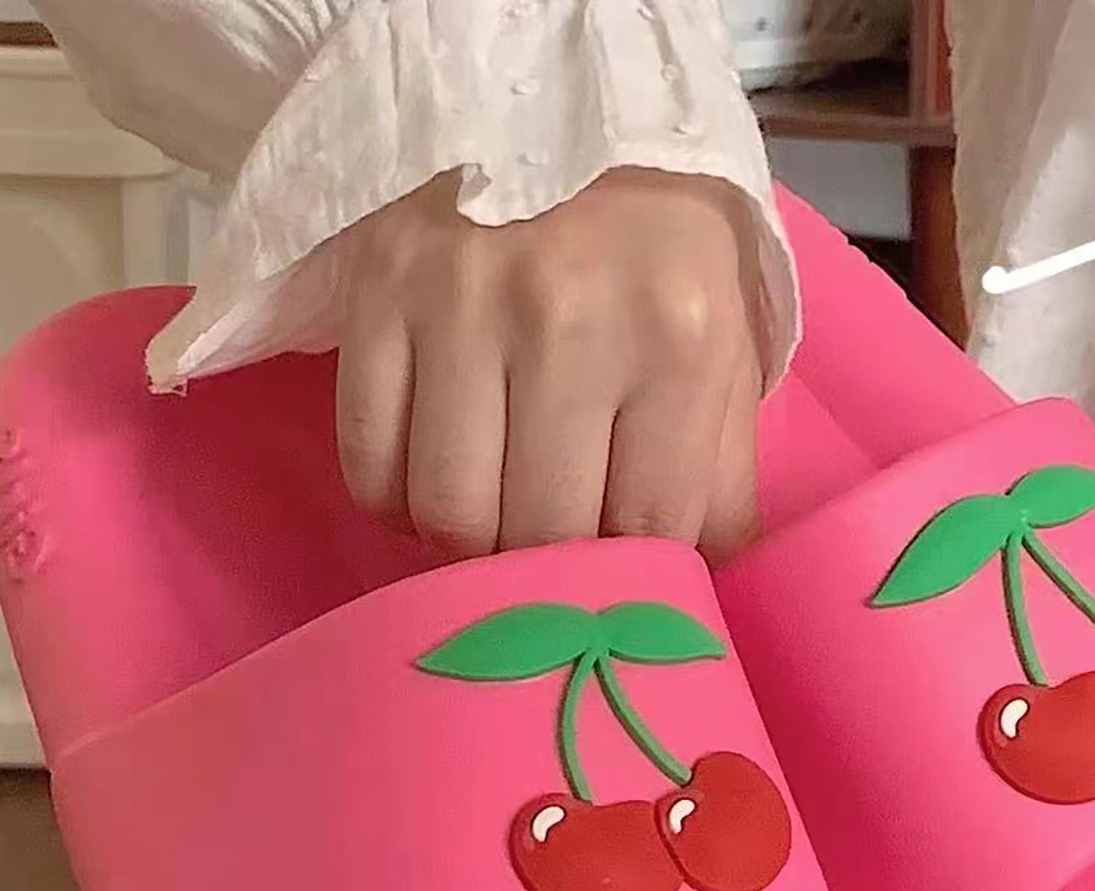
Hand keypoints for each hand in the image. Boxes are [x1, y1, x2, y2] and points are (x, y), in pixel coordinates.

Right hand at [337, 168, 765, 562]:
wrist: (553, 99)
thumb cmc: (657, 243)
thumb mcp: (726, 341)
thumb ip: (721, 471)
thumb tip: (699, 585)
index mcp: (677, 340)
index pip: (648, 530)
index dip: (631, 573)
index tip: (618, 568)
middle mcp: (569, 323)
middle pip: (539, 536)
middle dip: (547, 569)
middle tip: (549, 549)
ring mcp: (459, 307)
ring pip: (447, 515)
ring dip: (467, 545)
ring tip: (492, 515)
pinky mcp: (375, 298)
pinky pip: (368, 466)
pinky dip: (396, 503)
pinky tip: (431, 476)